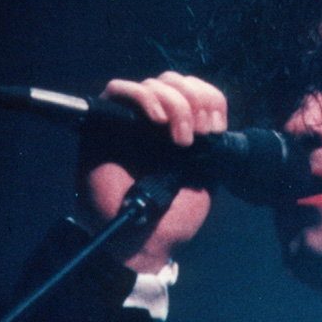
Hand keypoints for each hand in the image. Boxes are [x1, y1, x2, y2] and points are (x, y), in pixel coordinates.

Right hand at [84, 72, 227, 272]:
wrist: (147, 240)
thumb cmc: (174, 216)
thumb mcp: (204, 176)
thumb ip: (209, 146)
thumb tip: (210, 117)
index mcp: (182, 130)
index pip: (197, 91)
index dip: (210, 98)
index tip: (217, 128)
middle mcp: (157, 121)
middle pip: (175, 81)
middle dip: (194, 101)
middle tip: (200, 135)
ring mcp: (131, 120)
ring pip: (153, 83)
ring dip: (174, 103)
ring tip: (181, 139)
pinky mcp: (104, 123)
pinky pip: (119, 90)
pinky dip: (142, 97)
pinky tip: (157, 120)